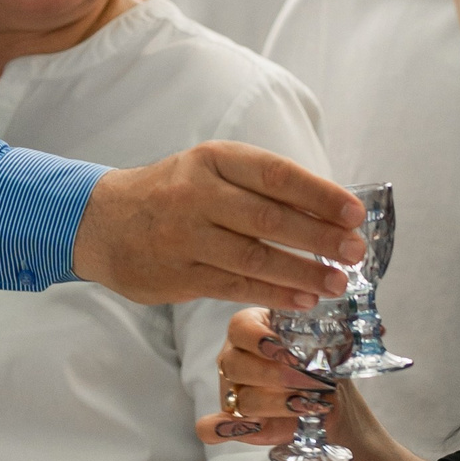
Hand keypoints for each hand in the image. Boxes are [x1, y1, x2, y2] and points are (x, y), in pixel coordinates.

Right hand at [74, 145, 361, 308]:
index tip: (355, 213)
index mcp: (213, 160)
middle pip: (270, 218)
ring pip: (255, 258)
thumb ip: (258, 186)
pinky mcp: (180, 275)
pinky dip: (273, 294)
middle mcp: (198, 194)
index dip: (320, 195)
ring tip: (336, 283)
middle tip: (355, 252)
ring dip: (302, 273)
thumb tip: (327, 211)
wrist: (104, 222)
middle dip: (319, 237)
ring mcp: (186, 237)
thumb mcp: (209, 170)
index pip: (276, 175)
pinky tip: (302, 300)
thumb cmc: (172, 193)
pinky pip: (236, 287)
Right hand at [194, 308, 360, 457]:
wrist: (329, 407)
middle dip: (274, 376)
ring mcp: (231, 389)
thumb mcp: (334, 348)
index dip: (260, 339)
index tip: (286, 352)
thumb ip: (342, 337)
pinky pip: (210, 426)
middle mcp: (237, 355)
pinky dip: (221, 431)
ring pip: (239, 399)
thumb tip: (378, 330)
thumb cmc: (324, 368)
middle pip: (236, 364)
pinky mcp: (232, 422)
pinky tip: (246, 431)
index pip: (241, 326)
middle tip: (307, 383)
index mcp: (255, 327)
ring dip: (273, 405)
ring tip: (304, 407)